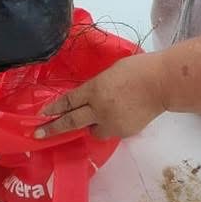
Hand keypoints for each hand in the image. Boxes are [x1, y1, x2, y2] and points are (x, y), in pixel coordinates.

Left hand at [35, 53, 167, 139]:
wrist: (161, 83)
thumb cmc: (137, 68)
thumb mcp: (110, 71)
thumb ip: (97, 86)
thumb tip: (90, 97)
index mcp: (95, 89)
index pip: (69, 101)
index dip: (55, 107)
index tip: (43, 113)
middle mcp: (99, 108)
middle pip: (71, 121)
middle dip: (53, 128)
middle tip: (38, 133)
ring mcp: (111, 122)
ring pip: (92, 131)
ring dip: (91, 126)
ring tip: (100, 117)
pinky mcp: (123, 132)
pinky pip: (110, 131)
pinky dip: (110, 125)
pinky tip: (120, 115)